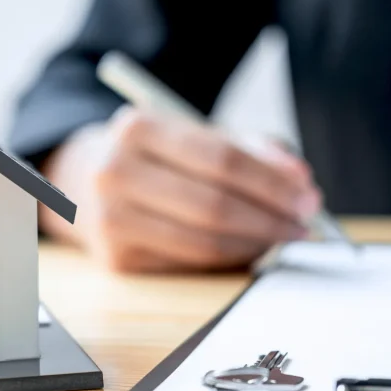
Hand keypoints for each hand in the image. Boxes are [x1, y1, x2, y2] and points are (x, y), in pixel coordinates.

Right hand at [38, 105, 321, 272]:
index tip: (308, 193)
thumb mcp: (191, 134)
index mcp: (137, 127)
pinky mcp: (115, 258)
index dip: (272, 181)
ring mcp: (110, 219)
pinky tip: (249, 248)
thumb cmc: (153, 157)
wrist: (81, 181)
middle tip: (306, 222)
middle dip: (271, 217)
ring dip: (256, 244)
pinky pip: (189, 263)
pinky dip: (229, 259)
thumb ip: (248, 150)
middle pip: (215, 205)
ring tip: (283, 236)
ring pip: (204, 242)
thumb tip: (299, 182)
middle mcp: (116, 172)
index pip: (221, 159)